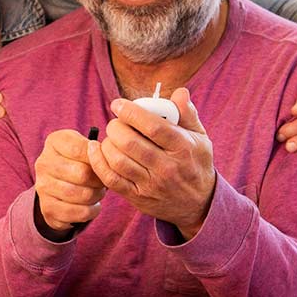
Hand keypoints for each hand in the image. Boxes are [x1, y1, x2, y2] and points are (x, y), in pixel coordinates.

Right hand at [34, 129, 105, 237]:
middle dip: (100, 181)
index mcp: (54, 142)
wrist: (57, 186)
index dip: (99, 159)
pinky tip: (92, 206)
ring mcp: (42, 186)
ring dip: (97, 196)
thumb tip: (108, 161)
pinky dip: (92, 211)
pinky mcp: (47, 208)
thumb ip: (96, 150)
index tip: (104, 164)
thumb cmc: (78, 162)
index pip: (81, 149)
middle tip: (103, 182)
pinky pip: (79, 213)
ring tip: (98, 193)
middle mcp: (43, 163)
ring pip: (83, 195)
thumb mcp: (85, 148)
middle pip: (83, 174)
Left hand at [87, 89, 215, 238]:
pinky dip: (98, 162)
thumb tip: (180, 92)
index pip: (153, 127)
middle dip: (115, 127)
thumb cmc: (195, 164)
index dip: (131, 112)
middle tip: (115, 122)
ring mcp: (151, 184)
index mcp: (183, 148)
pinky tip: (95, 150)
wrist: (198, 204)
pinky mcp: (138, 197)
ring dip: (107, 144)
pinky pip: (110, 179)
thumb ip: (188, 114)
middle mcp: (167, 167)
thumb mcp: (200, 138)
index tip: (118, 104)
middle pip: (130, 143)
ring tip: (110, 136)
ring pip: (118, 161)